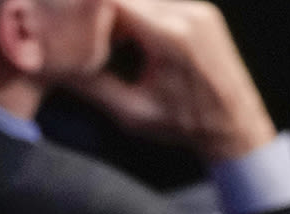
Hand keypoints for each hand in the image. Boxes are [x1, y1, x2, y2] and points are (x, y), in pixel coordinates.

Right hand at [69, 0, 276, 163]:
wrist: (235, 125)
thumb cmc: (183, 125)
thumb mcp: (132, 112)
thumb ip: (93, 85)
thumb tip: (54, 68)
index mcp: (169, 36)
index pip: (115, 0)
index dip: (87, 9)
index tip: (68, 24)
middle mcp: (187, 13)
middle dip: (103, 12)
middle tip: (85, 36)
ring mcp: (199, 9)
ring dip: (123, 13)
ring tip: (112, 43)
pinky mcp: (204, 11)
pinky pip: (162, 3)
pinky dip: (143, 14)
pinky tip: (135, 40)